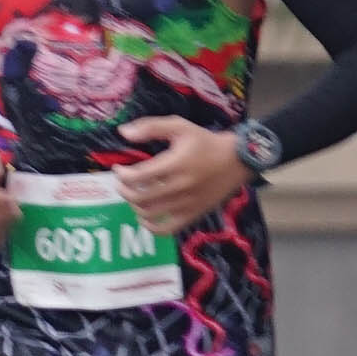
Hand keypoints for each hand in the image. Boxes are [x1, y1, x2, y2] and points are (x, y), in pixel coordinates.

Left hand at [117, 115, 245, 230]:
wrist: (237, 160)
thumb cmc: (205, 141)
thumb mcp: (179, 126)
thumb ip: (150, 127)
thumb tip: (123, 132)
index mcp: (175, 163)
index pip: (138, 176)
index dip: (122, 174)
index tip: (119, 169)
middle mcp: (180, 186)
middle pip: (140, 197)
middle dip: (124, 190)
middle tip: (123, 183)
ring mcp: (187, 203)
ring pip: (150, 214)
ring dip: (134, 206)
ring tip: (134, 196)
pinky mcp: (194, 214)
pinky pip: (167, 229)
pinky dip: (151, 227)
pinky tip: (145, 217)